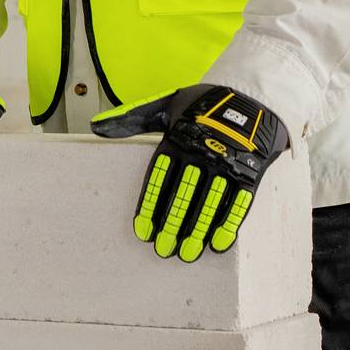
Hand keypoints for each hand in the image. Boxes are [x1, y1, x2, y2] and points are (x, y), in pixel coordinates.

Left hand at [91, 84, 290, 261]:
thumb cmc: (203, 105)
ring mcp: (228, 162)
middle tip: (164, 249)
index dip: (151, 206)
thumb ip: (132, 118)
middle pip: (184, 194)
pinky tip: (217, 244)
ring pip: (209, 202)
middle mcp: (202, 151)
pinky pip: (239, 202)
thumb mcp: (167, 105)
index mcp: (179, 138)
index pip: (160, 178)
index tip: (143, 232)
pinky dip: (228, 224)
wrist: (252, 96)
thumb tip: (96, 127)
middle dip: (173, 224)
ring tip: (187, 253)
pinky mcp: (250, 171)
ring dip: (198, 230)